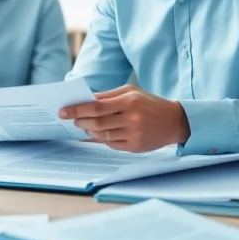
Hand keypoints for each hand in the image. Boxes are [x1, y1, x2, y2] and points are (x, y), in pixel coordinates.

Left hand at [58, 85, 189, 152]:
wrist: (175, 121)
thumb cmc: (149, 103)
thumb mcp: (131, 92)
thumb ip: (108, 96)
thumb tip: (85, 100)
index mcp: (129, 101)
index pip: (96, 106)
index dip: (77, 109)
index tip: (63, 111)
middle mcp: (132, 118)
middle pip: (97, 122)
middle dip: (80, 121)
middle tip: (70, 119)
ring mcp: (134, 134)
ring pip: (103, 135)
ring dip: (89, 131)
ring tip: (82, 126)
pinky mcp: (135, 147)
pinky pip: (111, 144)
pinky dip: (100, 140)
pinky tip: (94, 135)